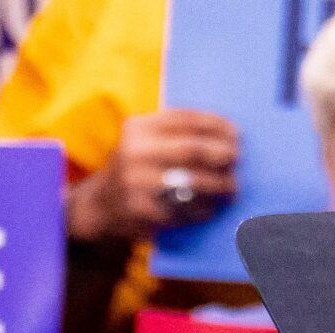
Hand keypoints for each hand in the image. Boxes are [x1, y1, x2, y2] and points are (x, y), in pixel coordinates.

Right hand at [66, 108, 239, 242]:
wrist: (98, 205)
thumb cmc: (135, 167)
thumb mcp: (144, 140)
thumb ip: (176, 131)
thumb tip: (230, 134)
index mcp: (137, 128)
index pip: (187, 120)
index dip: (218, 126)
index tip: (236, 135)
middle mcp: (133, 152)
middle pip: (192, 149)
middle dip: (222, 154)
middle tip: (235, 161)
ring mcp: (134, 182)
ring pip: (191, 182)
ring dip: (218, 185)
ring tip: (231, 188)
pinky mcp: (139, 210)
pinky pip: (181, 209)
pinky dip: (201, 210)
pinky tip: (209, 208)